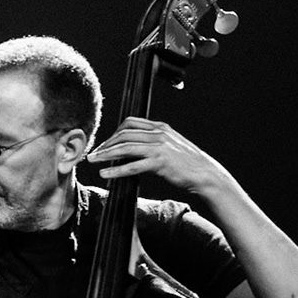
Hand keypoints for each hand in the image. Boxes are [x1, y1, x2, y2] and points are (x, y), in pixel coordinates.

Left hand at [85, 117, 228, 196]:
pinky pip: (133, 166)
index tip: (105, 143)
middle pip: (124, 134)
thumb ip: (152, 141)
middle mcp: (159, 134)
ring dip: (105, 155)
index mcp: (160, 127)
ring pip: (125, 148)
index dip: (114, 132)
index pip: (130, 123)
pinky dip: (116, 170)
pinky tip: (105, 175)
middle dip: (105, 144)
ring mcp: (160, 147)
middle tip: (94, 154)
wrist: (205, 173)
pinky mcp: (160, 163)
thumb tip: (131, 147)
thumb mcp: (169, 145)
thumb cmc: (186, 162)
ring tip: (92, 161)